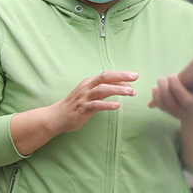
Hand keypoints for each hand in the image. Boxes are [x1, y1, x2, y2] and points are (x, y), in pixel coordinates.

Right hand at [8, 70, 136, 157]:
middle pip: (105, 77)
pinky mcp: (83, 109)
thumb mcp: (89, 94)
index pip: (107, 75)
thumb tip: (122, 87)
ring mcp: (84, 98)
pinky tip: (117, 106)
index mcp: (88, 82)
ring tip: (131, 92)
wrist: (56, 117)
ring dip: (117, 90)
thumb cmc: (75, 105)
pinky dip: (107, 105)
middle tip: (135, 76)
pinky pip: (96, 105)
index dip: (121, 75)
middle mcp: (86, 87)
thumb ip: (104, 90)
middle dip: (121, 76)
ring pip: (102, 90)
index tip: (134, 78)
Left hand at [149, 46, 192, 121]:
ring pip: (168, 102)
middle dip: (176, 86)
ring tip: (161, 79)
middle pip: (183, 97)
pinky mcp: (170, 112)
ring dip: (163, 90)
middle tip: (171, 75)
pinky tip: (156, 88)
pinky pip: (161, 105)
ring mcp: (180, 110)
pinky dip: (156, 97)